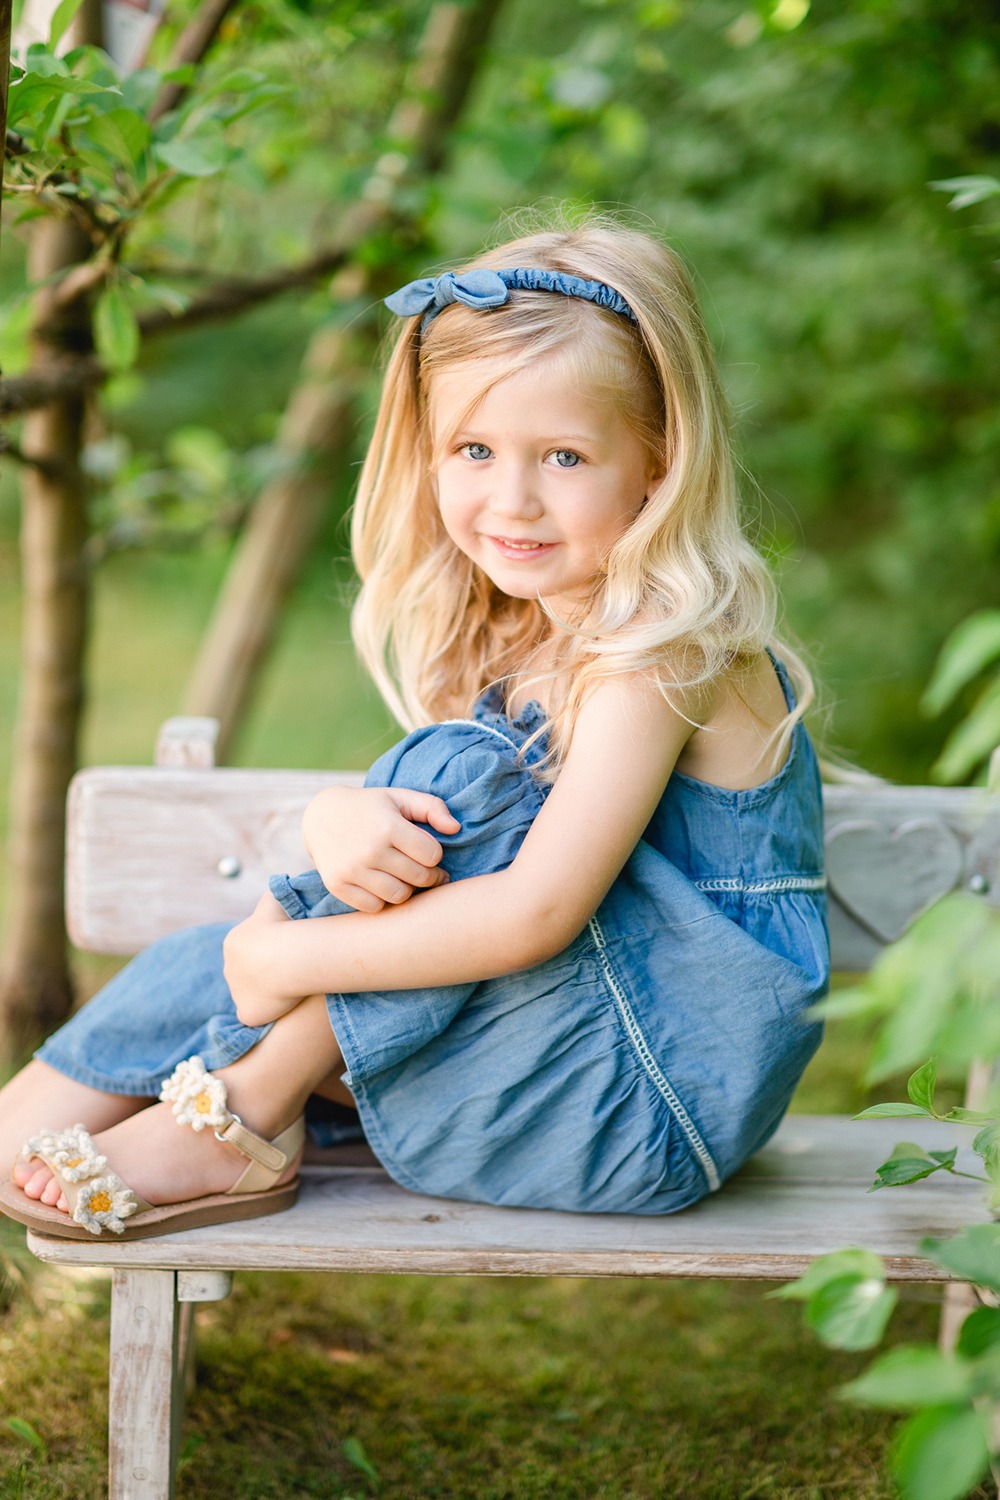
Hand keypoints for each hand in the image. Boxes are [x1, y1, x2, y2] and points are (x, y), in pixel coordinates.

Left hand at [223, 893, 299, 1025]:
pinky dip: (267, 1013)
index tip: (289, 951)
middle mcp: (229, 968)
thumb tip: (280, 884)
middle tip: (291, 972)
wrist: (289, 955)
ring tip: (291, 990)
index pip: (250, 950)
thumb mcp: (276, 899)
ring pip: (251, 994)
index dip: (269, 952)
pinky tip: (284, 1009)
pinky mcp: (247, 1012)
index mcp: (233, 943)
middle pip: (247, 973)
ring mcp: (236, 992)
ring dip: (266, 994)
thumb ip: (275, 892)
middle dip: (264, 974)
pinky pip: (256, 1014)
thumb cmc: (285, 925)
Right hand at [302, 785, 460, 913]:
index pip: (432, 855)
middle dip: (428, 875)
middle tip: (426, 870)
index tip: (426, 850)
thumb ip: (432, 807)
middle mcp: (369, 850)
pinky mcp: (337, 885)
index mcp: (388, 826)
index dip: (435, 854)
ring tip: (404, 877)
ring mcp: (351, 870)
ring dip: (407, 889)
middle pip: (418, 878)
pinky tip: (382, 884)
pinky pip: (374, 906)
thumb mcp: (400, 797)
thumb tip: (456, 828)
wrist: (321, 816)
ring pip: (399, 896)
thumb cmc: (371, 807)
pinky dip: (382, 899)